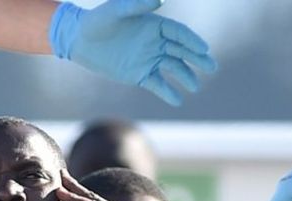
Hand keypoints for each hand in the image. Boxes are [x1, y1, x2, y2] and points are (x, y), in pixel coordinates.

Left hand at [49, 0, 216, 105]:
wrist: (80, 42)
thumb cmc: (97, 22)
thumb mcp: (115, 12)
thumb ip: (136, 5)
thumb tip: (159, 1)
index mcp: (154, 25)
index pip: (179, 34)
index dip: (192, 41)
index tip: (204, 50)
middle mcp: (156, 43)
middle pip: (182, 51)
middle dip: (197, 59)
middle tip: (211, 68)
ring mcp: (150, 60)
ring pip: (174, 69)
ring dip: (186, 77)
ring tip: (195, 87)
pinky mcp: (141, 75)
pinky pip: (158, 85)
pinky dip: (168, 92)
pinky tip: (178, 100)